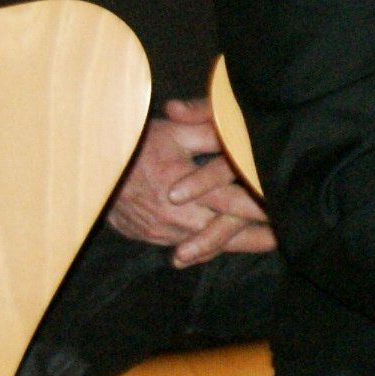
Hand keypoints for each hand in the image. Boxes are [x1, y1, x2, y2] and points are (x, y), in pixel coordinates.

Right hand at [107, 99, 275, 264]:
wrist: (86, 168)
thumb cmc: (134, 146)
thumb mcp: (174, 133)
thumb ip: (211, 132)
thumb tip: (241, 128)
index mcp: (184, 189)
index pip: (233, 203)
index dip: (261, 208)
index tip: (287, 208)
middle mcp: (175, 217)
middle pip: (226, 233)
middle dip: (259, 235)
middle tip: (288, 236)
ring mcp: (162, 232)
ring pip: (208, 245)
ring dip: (238, 243)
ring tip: (270, 242)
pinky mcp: (150, 238)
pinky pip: (186, 247)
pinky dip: (209, 247)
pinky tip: (228, 246)